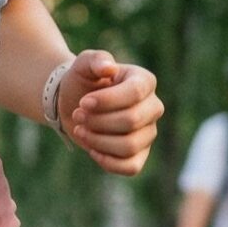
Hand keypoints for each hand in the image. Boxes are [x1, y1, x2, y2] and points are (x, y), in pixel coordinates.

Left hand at [59, 50, 161, 176]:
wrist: (74, 104)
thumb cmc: (82, 81)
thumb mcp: (83, 65)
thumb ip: (95, 60)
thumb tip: (109, 67)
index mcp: (144, 81)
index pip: (135, 93)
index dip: (107, 101)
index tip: (84, 102)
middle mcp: (153, 107)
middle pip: (131, 121)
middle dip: (98, 121)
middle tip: (78, 115)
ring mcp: (148, 132)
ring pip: (129, 146)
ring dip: (98, 141)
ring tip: (81, 130)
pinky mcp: (139, 154)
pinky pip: (131, 167)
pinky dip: (108, 162)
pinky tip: (92, 150)